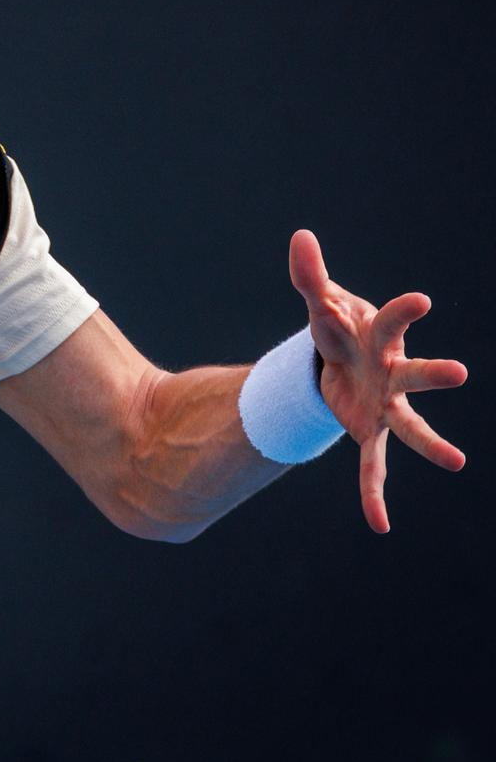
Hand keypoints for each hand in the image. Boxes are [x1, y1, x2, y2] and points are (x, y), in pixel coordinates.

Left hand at [288, 229, 468, 532]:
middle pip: (415, 373)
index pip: (393, 318)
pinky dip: (373, 494)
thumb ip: (310, 275)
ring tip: (456, 462)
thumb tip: (300, 237)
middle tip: (460, 372)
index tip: (420, 301)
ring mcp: (385, 405)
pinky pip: (372, 467)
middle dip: (433, 373)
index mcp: (380, 336)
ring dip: (430, 443)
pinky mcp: (369, 430)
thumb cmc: (338, 326)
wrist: (338, 358)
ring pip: (410, 425)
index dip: (403, 310)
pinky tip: (378, 524)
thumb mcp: (320, 302)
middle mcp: (392, 372)